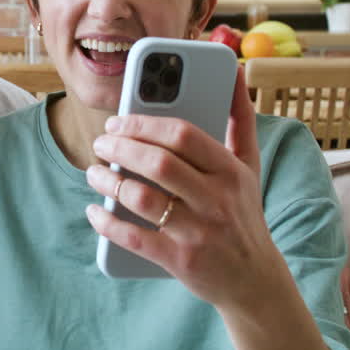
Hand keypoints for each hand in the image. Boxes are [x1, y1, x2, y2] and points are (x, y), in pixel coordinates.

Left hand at [85, 65, 290, 311]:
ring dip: (109, 182)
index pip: (183, 135)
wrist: (255, 280)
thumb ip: (240, 116)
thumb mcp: (249, 164)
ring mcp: (199, 232)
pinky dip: (108, 223)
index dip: (143, 123)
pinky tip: (95, 210)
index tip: (118, 120)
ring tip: (94, 172)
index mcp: (230, 171)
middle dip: (120, 148)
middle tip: (100, 142)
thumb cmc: (243, 212)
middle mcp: (217, 200)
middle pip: (158, 163)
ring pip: (142, 199)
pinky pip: (134, 238)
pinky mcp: (181, 262)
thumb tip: (235, 69)